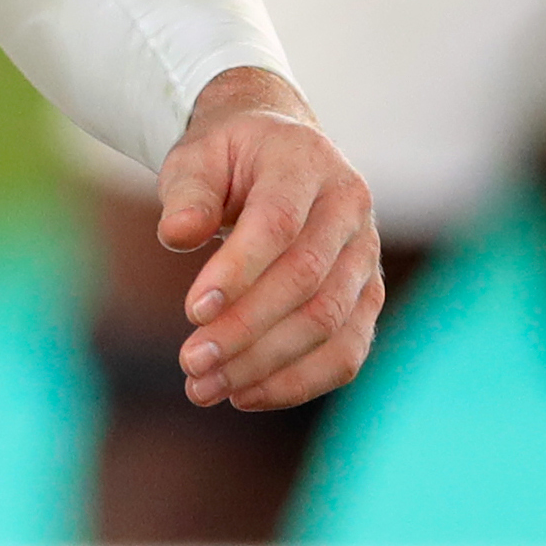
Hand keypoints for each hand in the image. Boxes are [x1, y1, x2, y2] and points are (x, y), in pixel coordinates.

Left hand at [153, 65, 383, 411]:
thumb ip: (188, 191)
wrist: (280, 150)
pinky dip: (298, 381)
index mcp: (306, 163)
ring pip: (328, 322)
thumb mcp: (198, 156)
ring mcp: (366, 254)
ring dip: (265, 365)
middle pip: (305, 280)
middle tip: (190, 362)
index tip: (193, 311)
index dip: (238, 271)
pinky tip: (246, 394)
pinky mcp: (367, 295)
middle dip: (244, 329)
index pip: (278, 224)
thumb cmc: (230, 158)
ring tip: (205, 388)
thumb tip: (177, 234)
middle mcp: (349, 207)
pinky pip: (346, 350)